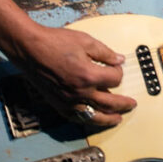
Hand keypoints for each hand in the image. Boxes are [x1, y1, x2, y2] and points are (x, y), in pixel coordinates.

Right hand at [12, 24, 136, 126]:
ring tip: (117, 119)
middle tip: (131, 104)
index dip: (118, 71)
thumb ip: (105, 53)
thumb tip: (120, 60)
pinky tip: (93, 118)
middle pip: (109, 103)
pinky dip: (88, 119)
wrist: (31, 49)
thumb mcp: (85, 41)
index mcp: (89, 75)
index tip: (116, 66)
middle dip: (123, 104)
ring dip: (108, 119)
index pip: (114, 79)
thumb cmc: (56, 42)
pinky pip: (76, 117)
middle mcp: (80, 92)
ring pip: (94, 116)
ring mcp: (69, 101)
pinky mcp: (58, 104)